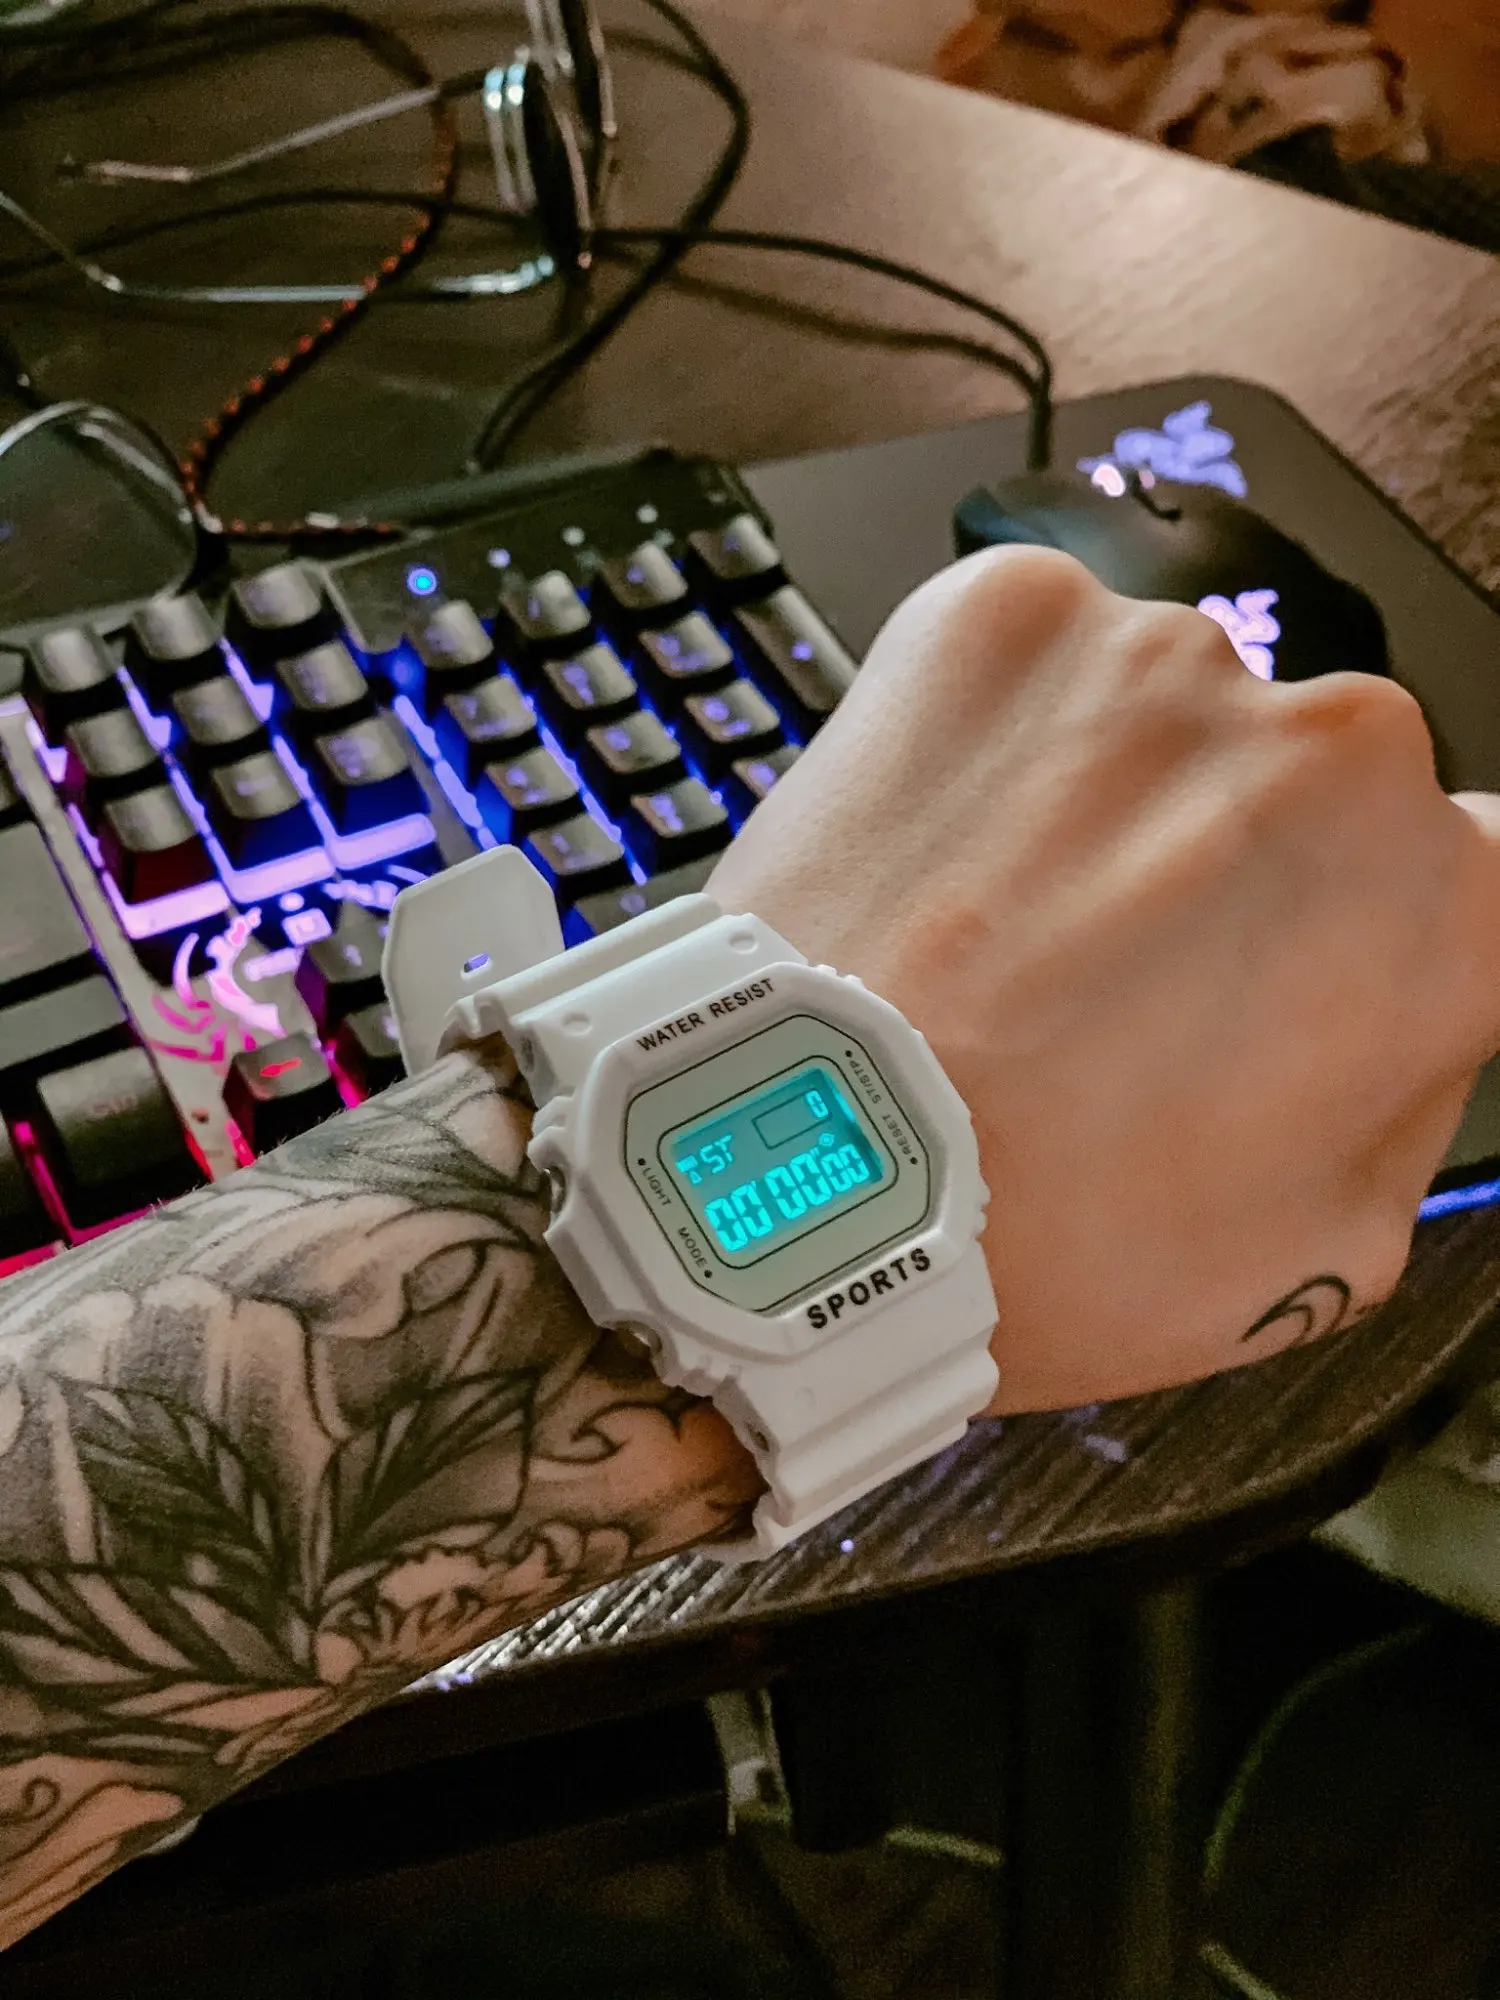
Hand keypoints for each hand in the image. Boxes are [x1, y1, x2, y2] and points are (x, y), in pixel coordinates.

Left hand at [710, 549, 1499, 1409]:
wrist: (802, 1165)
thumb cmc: (1039, 1232)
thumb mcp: (1316, 1256)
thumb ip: (1407, 1095)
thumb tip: (1405, 1009)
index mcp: (1444, 903)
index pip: (1464, 866)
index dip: (1359, 928)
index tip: (1282, 962)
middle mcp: (1336, 748)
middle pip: (1313, 778)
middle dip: (1234, 860)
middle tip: (1111, 973)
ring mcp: (1166, 662)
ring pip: (1168, 711)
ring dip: (1107, 794)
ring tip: (1003, 927)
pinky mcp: (1009, 617)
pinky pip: (1036, 659)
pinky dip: (997, 731)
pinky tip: (948, 853)